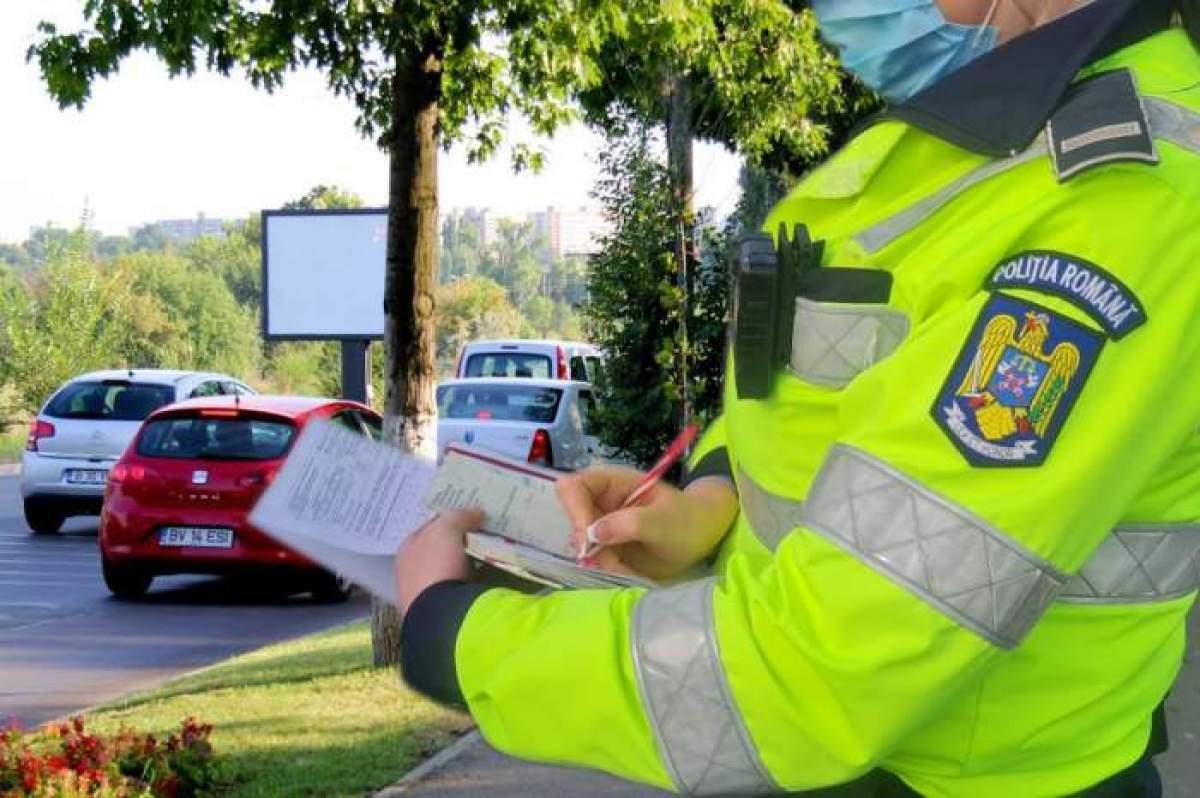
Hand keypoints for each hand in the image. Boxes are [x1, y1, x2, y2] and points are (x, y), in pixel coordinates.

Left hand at [395, 508, 483, 615]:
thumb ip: (459, 516)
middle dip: (456, 544)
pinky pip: (455, 591)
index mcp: (407, 547)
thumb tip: (476, 512)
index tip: (471, 519)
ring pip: (446, 572)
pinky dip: (466, 585)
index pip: (429, 527)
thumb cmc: (437, 563)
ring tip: (488, 561)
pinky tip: (480, 583)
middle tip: (482, 538)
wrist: (439, 612)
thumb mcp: (448, 528)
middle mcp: (409, 570)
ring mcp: (421, 593)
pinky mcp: (435, 612)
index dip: (449, 520)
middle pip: (438, 550)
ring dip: (463, 566)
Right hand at [555, 467, 737, 580]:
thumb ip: (632, 524)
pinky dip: (606, 570)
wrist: (699, 539)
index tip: (589, 541)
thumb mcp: (665, 522)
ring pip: (580, 545)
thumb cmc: (687, 520)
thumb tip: (593, 533)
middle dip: (588, 545)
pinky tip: (628, 572)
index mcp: (611, 482)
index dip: (574, 512)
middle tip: (612, 561)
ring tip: (628, 568)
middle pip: (571, 519)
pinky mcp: (603, 548)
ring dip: (600, 562)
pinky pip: (592, 561)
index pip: (572, 488)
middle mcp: (599, 501)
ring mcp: (599, 525)